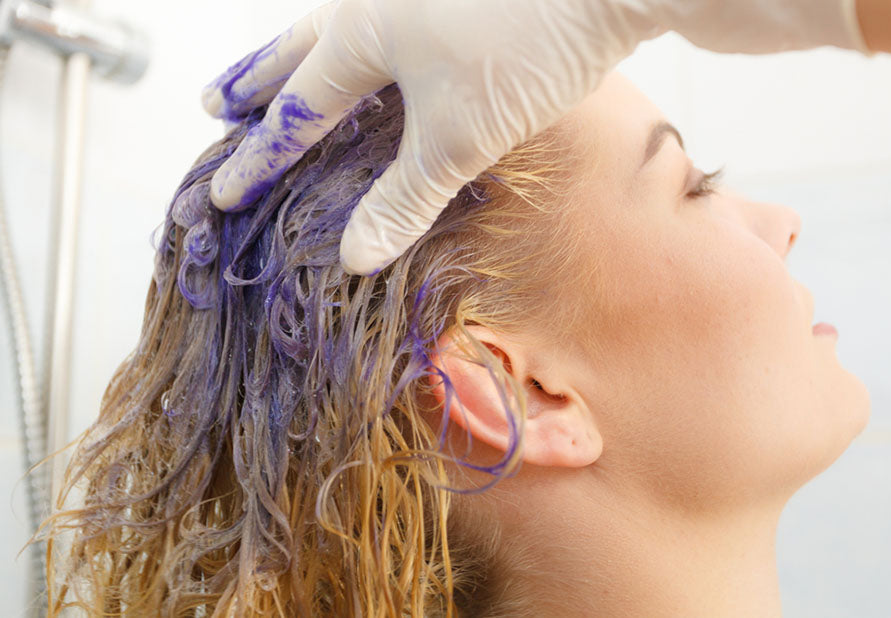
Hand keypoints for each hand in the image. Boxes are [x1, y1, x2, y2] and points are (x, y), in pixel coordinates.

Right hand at [202, 0, 661, 273]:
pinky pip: (384, 22)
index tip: (224, 191)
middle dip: (256, 80)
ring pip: (338, 26)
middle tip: (218, 102)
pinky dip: (362, 48)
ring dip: (303, 55)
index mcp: (360, 35)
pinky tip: (379, 56)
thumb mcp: (459, 138)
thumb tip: (354, 257)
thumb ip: (403, 197)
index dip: (260, 158)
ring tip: (282, 71)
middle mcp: (374, 0)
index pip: (295, 112)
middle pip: (298, 48)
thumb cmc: (526, 49)